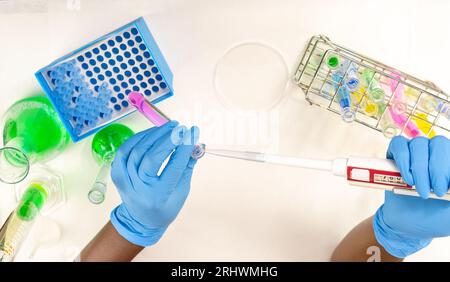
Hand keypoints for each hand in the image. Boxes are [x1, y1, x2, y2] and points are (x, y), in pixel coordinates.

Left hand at [110, 121, 199, 246]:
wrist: (140, 220)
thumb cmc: (164, 207)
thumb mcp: (182, 191)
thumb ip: (188, 167)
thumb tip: (196, 144)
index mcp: (158, 196)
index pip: (173, 167)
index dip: (184, 148)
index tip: (193, 133)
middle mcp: (139, 188)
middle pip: (152, 157)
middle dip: (168, 139)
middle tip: (181, 128)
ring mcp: (124, 180)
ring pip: (137, 150)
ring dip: (155, 134)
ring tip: (170, 127)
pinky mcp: (117, 172)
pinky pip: (125, 149)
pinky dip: (139, 138)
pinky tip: (153, 133)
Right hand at [373, 136, 449, 257]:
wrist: (406, 225)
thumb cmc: (433, 217)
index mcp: (449, 164)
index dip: (448, 168)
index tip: (447, 189)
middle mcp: (435, 154)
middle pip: (439, 143)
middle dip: (437, 168)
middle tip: (435, 191)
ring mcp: (415, 152)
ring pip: (419, 143)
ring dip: (419, 168)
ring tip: (418, 188)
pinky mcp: (395, 155)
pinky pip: (398, 145)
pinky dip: (403, 160)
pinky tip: (406, 178)